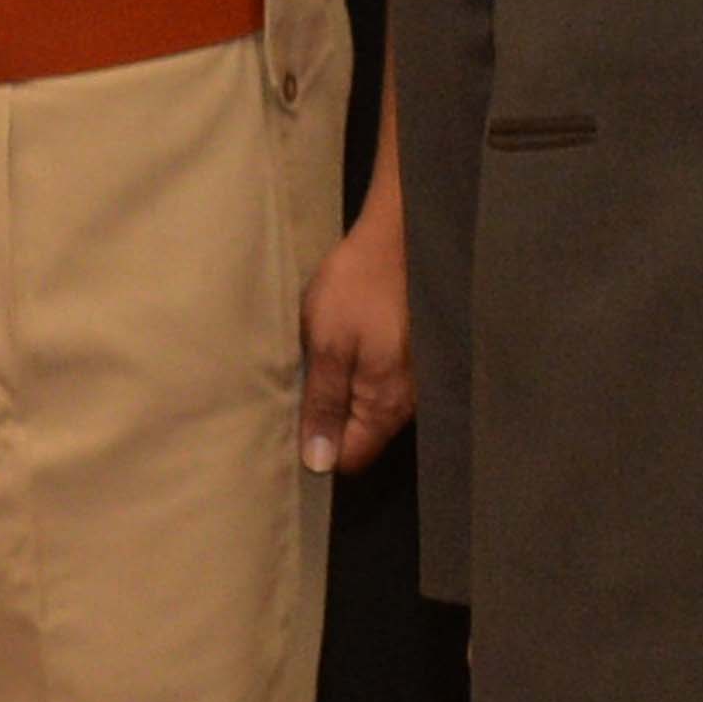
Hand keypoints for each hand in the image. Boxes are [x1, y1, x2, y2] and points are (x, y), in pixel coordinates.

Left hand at [298, 190, 414, 474]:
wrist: (397, 237)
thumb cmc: (358, 288)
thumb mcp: (327, 345)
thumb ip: (323, 405)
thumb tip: (318, 464)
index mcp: (385, 406)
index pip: (349, 460)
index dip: (317, 449)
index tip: (290, 423)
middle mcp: (406, 404)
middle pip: (359, 438)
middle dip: (326, 422)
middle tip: (295, 387)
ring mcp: (412, 382)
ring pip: (365, 411)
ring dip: (337, 396)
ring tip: (313, 365)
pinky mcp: (410, 360)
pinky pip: (375, 387)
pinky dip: (352, 376)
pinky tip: (337, 349)